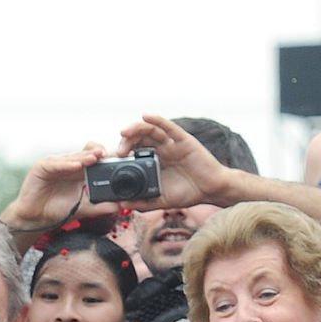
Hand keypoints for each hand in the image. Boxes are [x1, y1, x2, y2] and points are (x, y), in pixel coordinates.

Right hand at [0, 144, 117, 232]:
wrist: (35, 221)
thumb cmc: (56, 212)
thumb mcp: (83, 209)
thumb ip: (100, 207)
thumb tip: (119, 206)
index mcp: (79, 172)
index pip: (94, 159)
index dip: (105, 158)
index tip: (120, 160)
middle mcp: (68, 165)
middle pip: (85, 153)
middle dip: (98, 154)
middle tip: (110, 155)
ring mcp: (55, 164)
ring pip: (72, 157)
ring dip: (85, 157)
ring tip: (96, 157)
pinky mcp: (42, 167)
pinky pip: (56, 164)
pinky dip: (67, 164)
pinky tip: (77, 165)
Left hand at [116, 114, 232, 211]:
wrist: (210, 191)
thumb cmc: (187, 193)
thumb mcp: (161, 200)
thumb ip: (143, 202)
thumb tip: (122, 205)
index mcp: (154, 161)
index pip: (133, 152)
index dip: (122, 153)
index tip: (110, 162)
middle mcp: (160, 149)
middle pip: (139, 139)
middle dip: (126, 143)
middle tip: (118, 153)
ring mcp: (171, 143)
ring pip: (150, 130)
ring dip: (136, 129)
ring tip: (124, 133)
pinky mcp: (183, 139)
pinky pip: (168, 126)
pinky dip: (157, 120)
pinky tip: (146, 116)